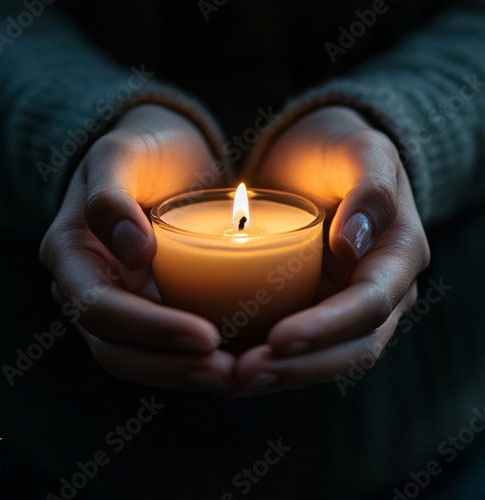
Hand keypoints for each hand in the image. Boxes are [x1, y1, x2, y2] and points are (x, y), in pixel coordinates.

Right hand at [39, 104, 234, 391]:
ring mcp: (120, 301)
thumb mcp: (120, 154)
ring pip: (140, 358)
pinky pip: (165, 345)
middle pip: (116, 348)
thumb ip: (110, 194)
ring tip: (234, 376)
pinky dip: (193, 360)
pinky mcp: (151, 305)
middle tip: (225, 372)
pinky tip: (233, 361)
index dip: (150, 330)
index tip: (206, 336)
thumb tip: (132, 250)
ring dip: (184, 374)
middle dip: (169, 367)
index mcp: (71, 256)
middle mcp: (89, 287)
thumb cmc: (141, 150)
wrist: (162, 157)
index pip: (100, 309)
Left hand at [234, 106, 429, 395]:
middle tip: (244, 373)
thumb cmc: (339, 152)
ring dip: (282, 375)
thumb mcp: (361, 152)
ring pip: (325, 359)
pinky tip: (231, 367)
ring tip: (231, 381)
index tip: (278, 338)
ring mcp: (347, 304)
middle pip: (350, 348)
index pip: (369, 306)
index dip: (327, 328)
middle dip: (300, 367)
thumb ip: (370, 188)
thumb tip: (352, 244)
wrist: (317, 160)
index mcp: (398, 257)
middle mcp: (380, 291)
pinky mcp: (317, 308)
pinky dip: (271, 362)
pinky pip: (300, 346)